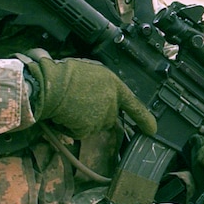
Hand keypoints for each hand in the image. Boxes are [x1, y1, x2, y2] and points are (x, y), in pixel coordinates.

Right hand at [26, 54, 156, 138]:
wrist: (50, 84)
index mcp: (114, 85)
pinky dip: (71, 127)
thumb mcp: (92, 71)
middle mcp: (112, 103)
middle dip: (97, 112)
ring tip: (69, 104)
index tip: (153, 129)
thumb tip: (101, 94)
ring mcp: (102, 117)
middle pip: (110, 116)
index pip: (134, 105)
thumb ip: (103, 86)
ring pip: (94, 124)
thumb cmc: (65, 73)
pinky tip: (64, 114)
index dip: (145, 119)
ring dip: (83, 119)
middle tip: (79, 100)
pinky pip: (80, 132)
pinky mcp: (88, 129)